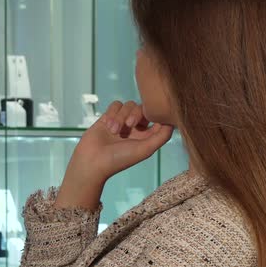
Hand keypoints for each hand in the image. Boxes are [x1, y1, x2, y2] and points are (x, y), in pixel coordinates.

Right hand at [55, 101, 173, 209]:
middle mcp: (135, 128)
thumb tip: (173, 121)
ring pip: (128, 105)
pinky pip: (116, 105)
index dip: (156, 114)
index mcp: (147, 137)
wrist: (92, 161)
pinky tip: (108, 126)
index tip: (153, 116)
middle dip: (136, 114)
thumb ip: (162, 136)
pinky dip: (113, 113)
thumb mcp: (146, 149)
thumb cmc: (119, 159)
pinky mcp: (108, 117)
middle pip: (142, 108)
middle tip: (129, 125)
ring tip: (114, 131)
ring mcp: (121, 122)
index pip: (157, 118)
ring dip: (121, 116)